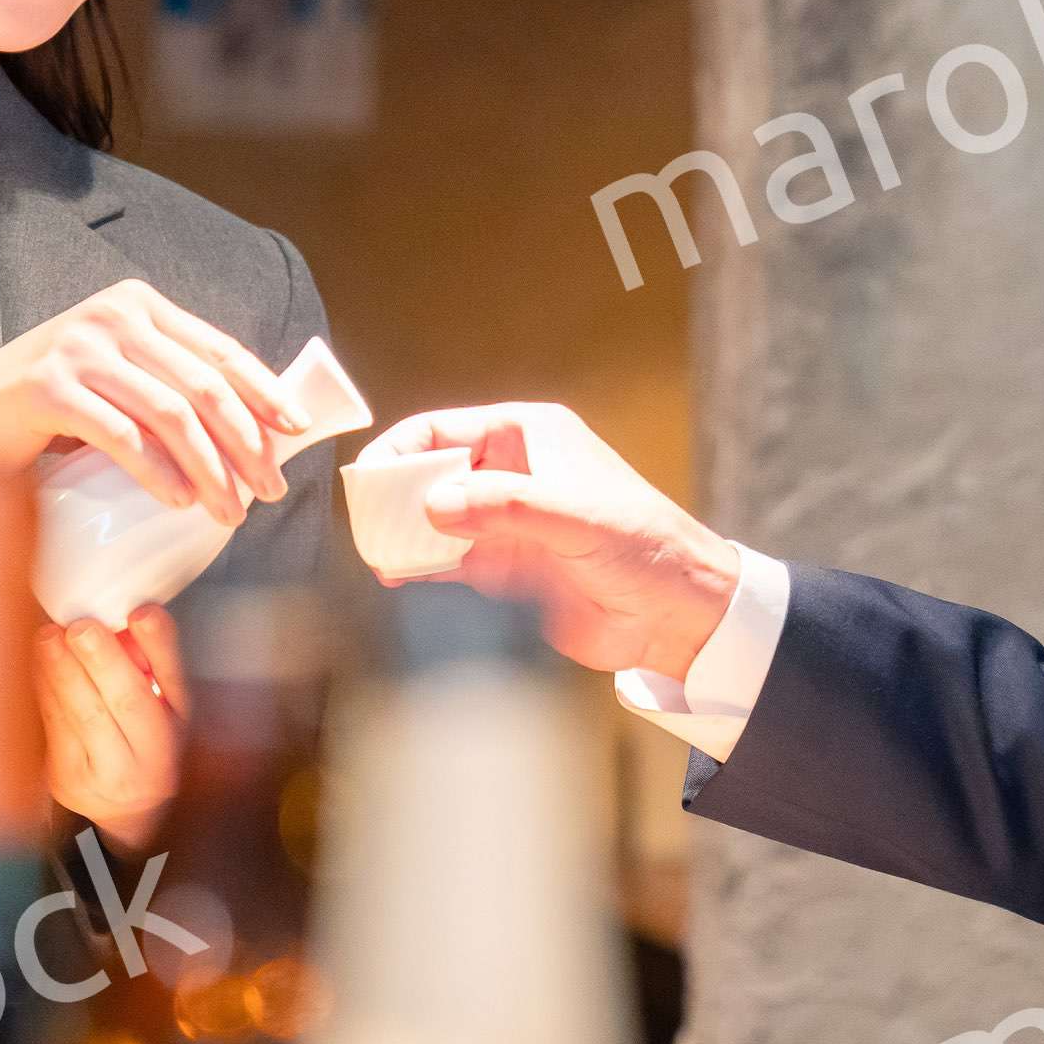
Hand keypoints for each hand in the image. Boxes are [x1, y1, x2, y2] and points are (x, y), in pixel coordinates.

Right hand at [0, 279, 304, 525]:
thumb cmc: (54, 403)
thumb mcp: (119, 375)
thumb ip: (168, 383)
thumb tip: (250, 432)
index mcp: (139, 305)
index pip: (219, 350)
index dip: (265, 391)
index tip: (297, 430)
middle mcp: (113, 315)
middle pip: (203, 386)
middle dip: (246, 444)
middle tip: (268, 491)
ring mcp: (78, 348)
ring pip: (170, 414)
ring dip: (210, 469)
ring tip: (229, 510)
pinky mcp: (48, 387)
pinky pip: (122, 436)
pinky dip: (158, 473)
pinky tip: (181, 500)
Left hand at [38, 606, 183, 847]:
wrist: (127, 813)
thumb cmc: (147, 743)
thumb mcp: (165, 706)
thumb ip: (153, 663)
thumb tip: (124, 618)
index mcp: (180, 728)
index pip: (174, 681)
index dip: (159, 646)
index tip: (142, 612)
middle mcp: (152, 758)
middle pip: (127, 702)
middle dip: (101, 660)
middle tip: (81, 626)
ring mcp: (108, 775)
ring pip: (82, 715)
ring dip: (61, 670)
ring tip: (49, 637)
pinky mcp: (68, 780)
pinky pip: (55, 727)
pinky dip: (45, 689)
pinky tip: (40, 662)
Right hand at [351, 403, 737, 681]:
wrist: (676, 613)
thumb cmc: (646, 546)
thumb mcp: (577, 516)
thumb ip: (506, 507)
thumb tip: (434, 504)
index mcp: (528, 436)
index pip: (443, 430)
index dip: (400, 451)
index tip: (369, 481)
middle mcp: (510, 473)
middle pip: (428, 474)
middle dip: (394, 497)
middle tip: (368, 525)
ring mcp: (504, 522)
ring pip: (432, 520)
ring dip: (402, 535)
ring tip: (376, 554)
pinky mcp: (504, 567)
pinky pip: (446, 560)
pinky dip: (418, 566)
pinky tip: (396, 576)